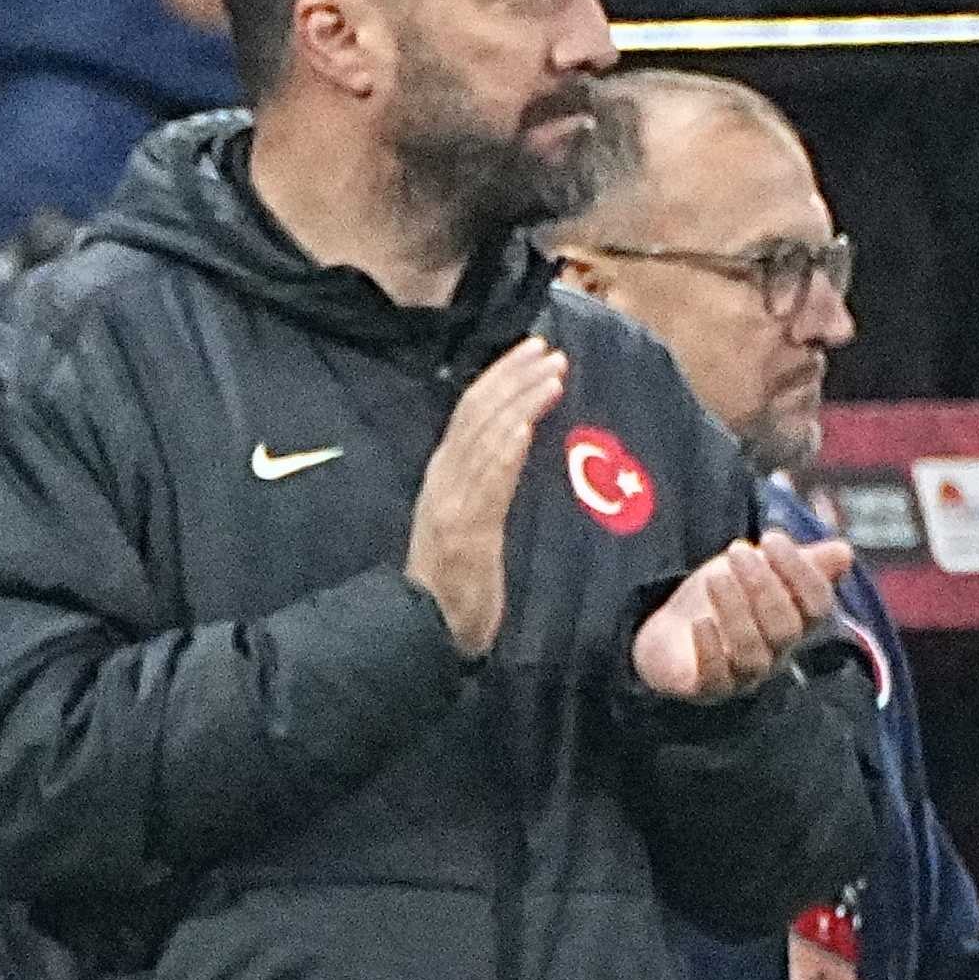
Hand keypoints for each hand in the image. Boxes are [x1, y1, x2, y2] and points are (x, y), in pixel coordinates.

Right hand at [409, 336, 560, 658]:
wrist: (425, 629)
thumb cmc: (455, 581)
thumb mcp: (467, 520)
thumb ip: (484, 483)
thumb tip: (513, 442)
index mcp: (443, 475)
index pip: (470, 412)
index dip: (502, 378)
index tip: (533, 352)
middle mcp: (443, 481)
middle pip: (476, 414)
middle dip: (513, 378)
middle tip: (549, 350)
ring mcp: (451, 504)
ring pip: (484, 439)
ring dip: (520, 402)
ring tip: (553, 374)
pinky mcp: (464, 531)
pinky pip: (487, 482)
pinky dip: (506, 449)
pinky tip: (526, 424)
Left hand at [635, 529, 848, 701]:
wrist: (670, 631)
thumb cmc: (723, 596)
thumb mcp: (758, 568)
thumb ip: (800, 560)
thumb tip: (845, 552)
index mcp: (796, 623)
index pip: (817, 606)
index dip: (800, 572)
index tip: (772, 538)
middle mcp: (777, 653)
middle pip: (785, 628)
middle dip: (763, 586)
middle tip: (738, 552)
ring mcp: (744, 675)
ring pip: (752, 653)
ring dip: (736, 611)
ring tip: (716, 577)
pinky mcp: (708, 688)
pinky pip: (716, 678)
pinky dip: (710, 650)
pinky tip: (701, 622)